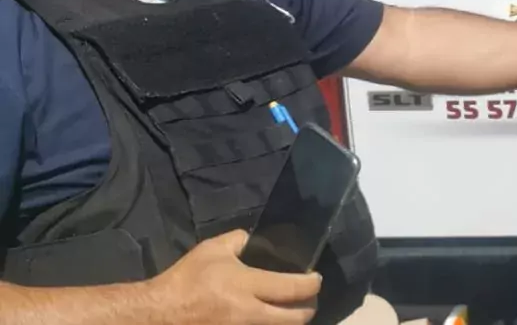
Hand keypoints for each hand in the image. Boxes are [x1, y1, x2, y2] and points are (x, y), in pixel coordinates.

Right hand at [146, 230, 321, 324]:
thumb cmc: (187, 279)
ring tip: (293, 310)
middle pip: (295, 319)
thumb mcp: (213, 248)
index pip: (292, 288)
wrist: (158, 314)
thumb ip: (239, 240)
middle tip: (310, 298)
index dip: (311, 284)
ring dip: (291, 321)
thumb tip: (253, 240)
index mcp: (247, 286)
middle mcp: (250, 313)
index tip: (317, 278)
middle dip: (309, 308)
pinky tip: (271, 317)